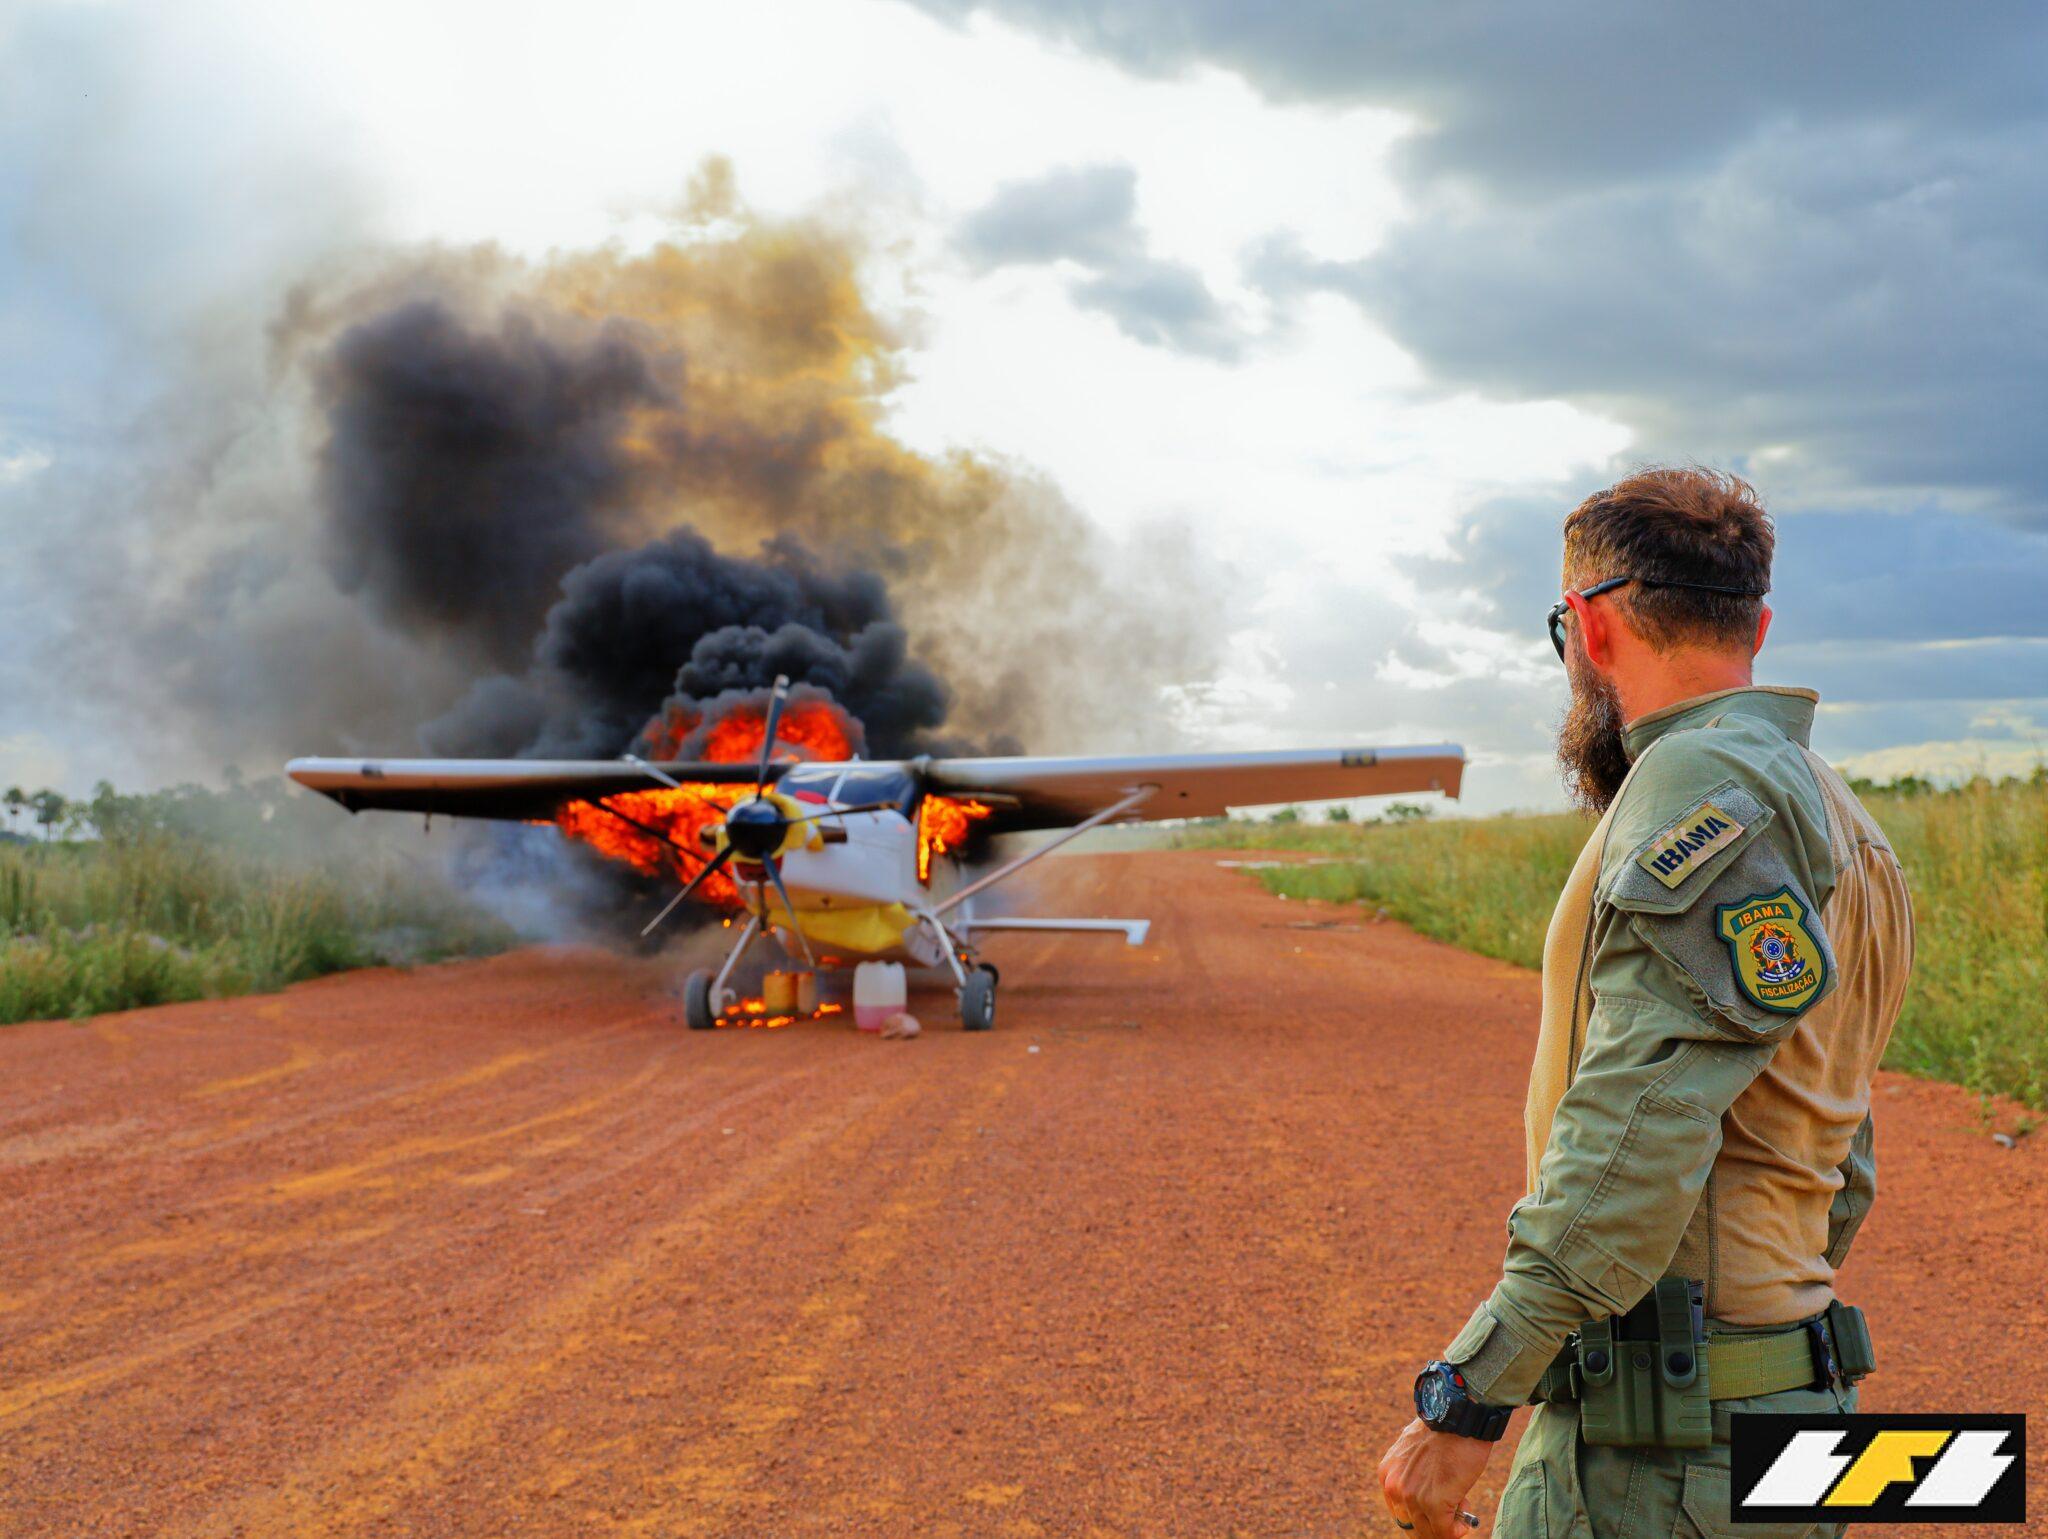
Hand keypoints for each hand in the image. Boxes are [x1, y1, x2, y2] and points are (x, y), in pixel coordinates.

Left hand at [1378, 1417, 1492, 1536]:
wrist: (1458, 1416)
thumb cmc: (1444, 1430)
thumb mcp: (1416, 1449)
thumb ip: (1413, 1471)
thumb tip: (1426, 1489)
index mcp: (1387, 1473)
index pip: (1399, 1510)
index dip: (1418, 1518)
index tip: (1432, 1520)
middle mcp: (1395, 1487)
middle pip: (1412, 1525)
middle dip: (1432, 1526)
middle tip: (1449, 1521)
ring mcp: (1413, 1497)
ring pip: (1429, 1531)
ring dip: (1446, 1526)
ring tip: (1459, 1512)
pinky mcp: (1434, 1504)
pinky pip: (1445, 1531)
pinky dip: (1456, 1531)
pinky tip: (1463, 1523)